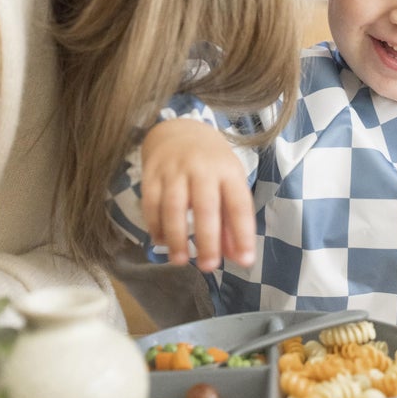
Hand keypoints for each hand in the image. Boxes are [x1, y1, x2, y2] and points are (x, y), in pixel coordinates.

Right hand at [140, 119, 255, 271]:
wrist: (180, 130)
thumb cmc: (212, 163)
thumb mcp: (229, 182)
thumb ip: (232, 220)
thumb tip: (237, 257)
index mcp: (228, 171)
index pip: (239, 205)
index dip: (243, 234)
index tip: (245, 261)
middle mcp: (202, 168)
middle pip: (205, 207)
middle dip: (207, 240)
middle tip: (209, 267)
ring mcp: (174, 170)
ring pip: (173, 207)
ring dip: (177, 237)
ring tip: (180, 261)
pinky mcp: (151, 174)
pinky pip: (151, 204)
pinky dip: (155, 226)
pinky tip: (161, 242)